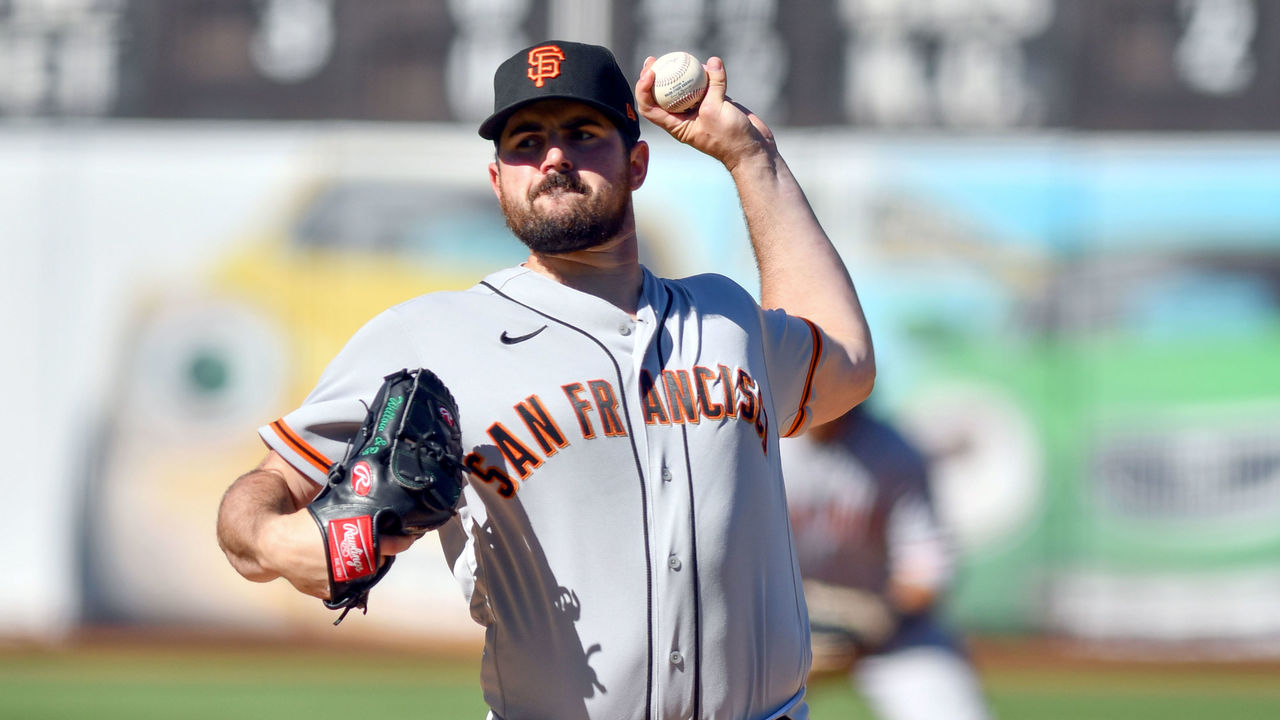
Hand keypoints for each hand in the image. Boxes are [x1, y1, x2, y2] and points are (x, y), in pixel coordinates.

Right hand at [259, 510, 422, 599]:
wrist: (274, 545)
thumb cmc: (303, 524)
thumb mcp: (330, 511)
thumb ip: (351, 509)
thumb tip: (366, 489)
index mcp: (356, 545)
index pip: (390, 545)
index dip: (401, 542)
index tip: (408, 538)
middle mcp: (352, 568)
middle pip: (378, 562)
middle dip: (383, 553)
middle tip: (389, 544)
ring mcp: (340, 582)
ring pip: (363, 575)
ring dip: (367, 566)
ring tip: (366, 554)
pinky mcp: (328, 591)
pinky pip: (345, 585)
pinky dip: (347, 577)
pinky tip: (345, 567)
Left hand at [634, 55, 776, 170]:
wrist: (753, 149)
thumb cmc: (729, 138)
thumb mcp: (715, 110)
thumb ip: (712, 85)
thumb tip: (712, 61)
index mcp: (676, 125)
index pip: (650, 108)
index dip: (643, 91)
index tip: (649, 74)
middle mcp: (684, 117)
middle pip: (663, 95)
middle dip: (655, 77)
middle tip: (653, 60)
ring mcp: (700, 109)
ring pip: (686, 88)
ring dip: (682, 73)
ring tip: (680, 57)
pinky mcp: (716, 103)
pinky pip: (708, 85)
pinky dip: (709, 74)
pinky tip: (712, 62)